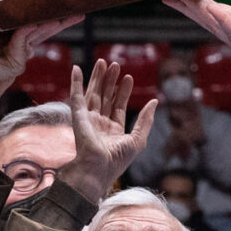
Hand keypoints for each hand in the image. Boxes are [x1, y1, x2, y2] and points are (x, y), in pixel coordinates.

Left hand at [0, 0, 76, 117]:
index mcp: (2, 32)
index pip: (22, 17)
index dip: (34, 6)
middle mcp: (12, 43)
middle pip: (38, 25)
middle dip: (57, 16)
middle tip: (74, 5)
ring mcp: (16, 54)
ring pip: (39, 32)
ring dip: (56, 22)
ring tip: (73, 13)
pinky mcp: (14, 63)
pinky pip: (24, 40)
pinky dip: (31, 28)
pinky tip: (41, 20)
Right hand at [61, 58, 160, 196]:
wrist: (98, 168)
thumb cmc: (118, 160)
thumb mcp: (138, 139)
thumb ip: (145, 120)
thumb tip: (155, 102)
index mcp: (113, 130)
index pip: (118, 106)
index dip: (123, 91)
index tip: (128, 77)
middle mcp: (100, 123)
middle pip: (105, 97)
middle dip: (110, 81)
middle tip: (116, 65)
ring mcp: (88, 119)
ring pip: (93, 93)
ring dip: (98, 77)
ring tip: (104, 62)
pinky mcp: (78, 115)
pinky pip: (76, 95)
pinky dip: (76, 82)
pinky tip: (77, 68)